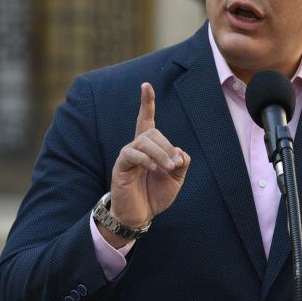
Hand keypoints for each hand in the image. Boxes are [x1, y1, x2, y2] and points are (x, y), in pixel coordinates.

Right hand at [105, 83, 189, 246]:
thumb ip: (181, 162)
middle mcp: (136, 147)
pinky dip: (146, 159)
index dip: (147, 103)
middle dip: (167, 146)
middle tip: (175, 164)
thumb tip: (179, 152)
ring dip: (160, 153)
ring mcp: (127, 156)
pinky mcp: (120, 166)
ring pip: (144, 142)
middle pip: (152, 132)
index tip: (146, 85)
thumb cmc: (155, 195)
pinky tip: (154, 169)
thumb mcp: (176, 178)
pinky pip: (132, 154)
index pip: (146, 119)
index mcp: (149, 147)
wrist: (140, 215)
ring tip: (168, 168)